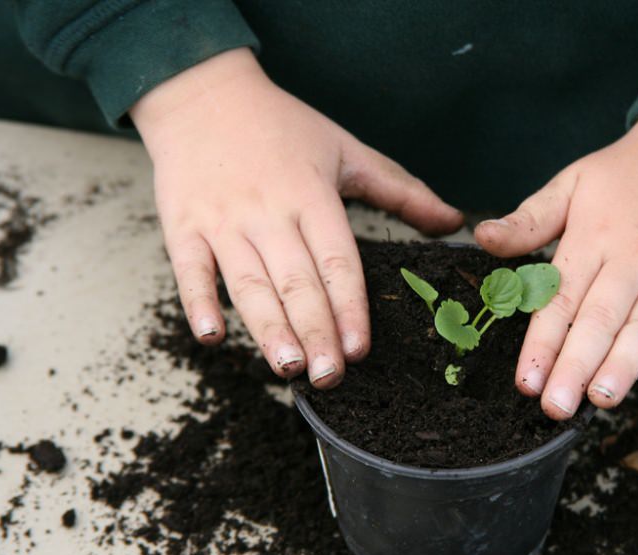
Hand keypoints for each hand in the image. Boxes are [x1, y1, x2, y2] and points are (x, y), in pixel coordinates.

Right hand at [131, 48, 461, 386]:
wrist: (200, 94)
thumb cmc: (281, 126)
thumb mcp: (347, 150)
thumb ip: (402, 192)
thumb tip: (455, 223)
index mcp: (311, 195)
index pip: (336, 261)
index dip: (349, 307)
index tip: (360, 349)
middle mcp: (268, 212)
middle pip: (295, 281)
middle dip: (315, 332)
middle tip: (331, 377)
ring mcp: (222, 221)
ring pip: (248, 284)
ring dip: (268, 329)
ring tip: (287, 368)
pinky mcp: (182, 227)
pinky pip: (189, 270)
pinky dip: (198, 303)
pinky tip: (212, 338)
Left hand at [475, 111, 637, 418]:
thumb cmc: (623, 176)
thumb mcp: (569, 184)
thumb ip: (528, 220)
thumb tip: (481, 238)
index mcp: (591, 239)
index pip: (560, 300)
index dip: (542, 344)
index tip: (525, 382)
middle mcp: (632, 259)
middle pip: (599, 320)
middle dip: (575, 367)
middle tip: (556, 407)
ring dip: (625, 365)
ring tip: (602, 399)